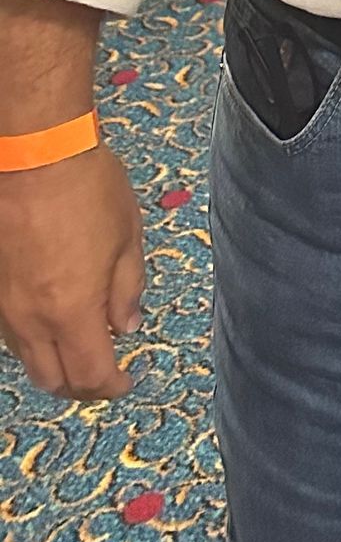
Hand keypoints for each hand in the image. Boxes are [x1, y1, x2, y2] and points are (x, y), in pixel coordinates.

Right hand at [0, 145, 145, 399]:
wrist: (34, 154)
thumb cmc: (88, 188)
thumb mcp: (127, 236)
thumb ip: (126, 289)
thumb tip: (127, 325)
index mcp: (72, 310)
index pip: (90, 375)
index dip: (110, 387)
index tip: (126, 381)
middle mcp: (31, 319)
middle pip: (52, 379)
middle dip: (81, 385)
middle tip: (103, 372)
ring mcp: (5, 305)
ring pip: (26, 358)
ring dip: (54, 363)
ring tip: (78, 347)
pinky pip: (10, 331)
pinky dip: (33, 339)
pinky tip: (50, 320)